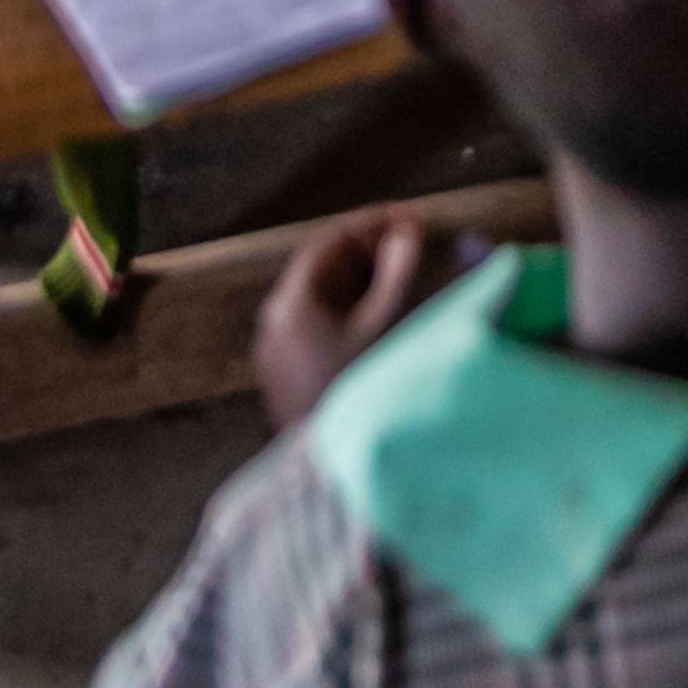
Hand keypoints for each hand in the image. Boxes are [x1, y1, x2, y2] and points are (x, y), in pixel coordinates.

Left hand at [255, 207, 477, 430]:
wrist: (335, 469)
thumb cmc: (363, 389)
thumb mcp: (386, 325)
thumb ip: (397, 272)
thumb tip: (408, 230)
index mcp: (290, 304)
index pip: (330, 242)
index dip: (374, 224)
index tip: (411, 218)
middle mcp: (275, 324)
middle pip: (324, 271)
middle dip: (370, 253)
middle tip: (412, 244)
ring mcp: (278, 354)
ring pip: (322, 301)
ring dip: (363, 283)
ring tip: (404, 278)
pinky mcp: (288, 378)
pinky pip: (318, 329)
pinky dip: (350, 313)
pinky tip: (382, 317)